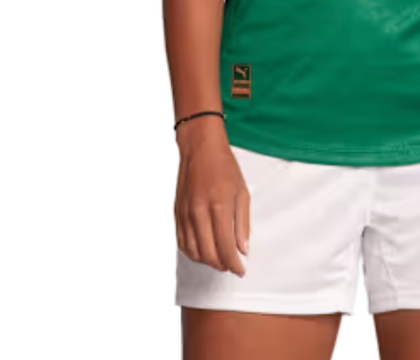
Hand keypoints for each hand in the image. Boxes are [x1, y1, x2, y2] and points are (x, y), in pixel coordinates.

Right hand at [174, 120, 250, 275]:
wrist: (200, 149)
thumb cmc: (224, 167)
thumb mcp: (242, 192)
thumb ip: (242, 223)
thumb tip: (243, 250)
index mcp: (219, 206)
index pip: (226, 247)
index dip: (234, 264)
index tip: (241, 270)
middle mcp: (199, 213)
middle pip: (208, 254)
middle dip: (222, 265)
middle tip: (232, 266)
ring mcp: (185, 214)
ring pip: (194, 252)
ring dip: (208, 261)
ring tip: (220, 259)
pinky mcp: (177, 214)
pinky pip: (182, 243)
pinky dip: (194, 253)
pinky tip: (204, 250)